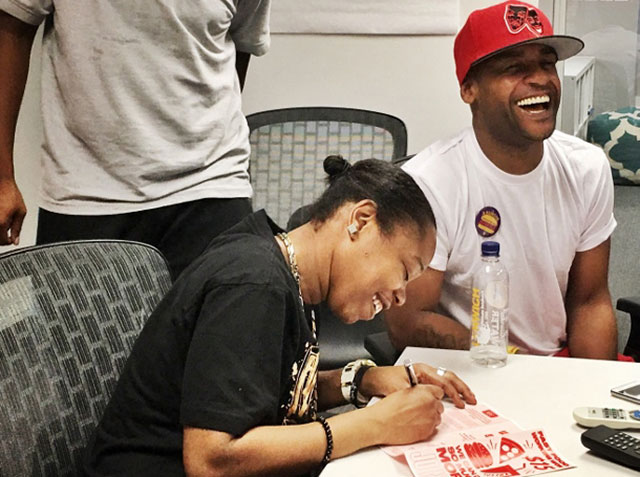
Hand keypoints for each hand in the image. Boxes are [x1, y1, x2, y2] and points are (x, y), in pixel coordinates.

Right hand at [0, 178, 25, 245]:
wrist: (1, 182)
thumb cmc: (10, 193)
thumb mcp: (21, 212)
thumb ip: (18, 228)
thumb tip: (15, 240)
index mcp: (1, 223)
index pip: (2, 241)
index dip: (8, 241)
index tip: (11, 239)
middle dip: (2, 237)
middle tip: (8, 234)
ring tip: (5, 221)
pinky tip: (1, 216)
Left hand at [360, 364, 475, 408]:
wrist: (372, 378)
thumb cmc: (384, 380)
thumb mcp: (399, 389)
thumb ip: (415, 393)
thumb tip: (430, 398)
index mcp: (421, 369)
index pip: (442, 380)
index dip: (453, 392)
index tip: (460, 403)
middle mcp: (425, 370)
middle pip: (449, 376)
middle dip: (462, 388)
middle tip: (472, 399)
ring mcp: (425, 374)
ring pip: (447, 378)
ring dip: (459, 387)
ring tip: (469, 397)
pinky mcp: (423, 379)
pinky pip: (441, 382)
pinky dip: (451, 388)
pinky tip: (456, 396)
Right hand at [365, 385, 444, 444]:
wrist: (382, 423)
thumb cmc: (388, 408)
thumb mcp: (404, 392)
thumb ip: (418, 393)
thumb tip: (423, 396)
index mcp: (425, 391)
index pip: (439, 392)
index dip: (433, 395)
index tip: (429, 398)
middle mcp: (431, 404)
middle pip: (439, 406)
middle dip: (432, 407)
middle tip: (420, 410)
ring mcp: (431, 418)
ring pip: (437, 418)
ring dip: (430, 417)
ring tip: (415, 418)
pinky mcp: (428, 431)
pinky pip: (432, 428)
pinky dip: (426, 427)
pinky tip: (414, 425)